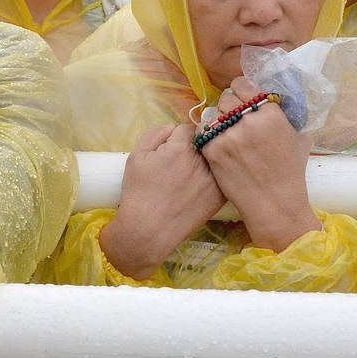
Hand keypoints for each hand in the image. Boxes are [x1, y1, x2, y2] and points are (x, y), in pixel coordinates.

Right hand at [100, 124, 225, 278]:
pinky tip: (196, 190)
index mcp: (180, 148)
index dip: (177, 138)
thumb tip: (173, 128)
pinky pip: (218, 178)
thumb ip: (155, 134)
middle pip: (202, 143)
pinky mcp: (220, 196)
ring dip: (203, 163)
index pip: (187, 129)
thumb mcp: (136, 157)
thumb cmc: (138, 193)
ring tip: (186, 179)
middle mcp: (201, 161)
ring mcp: (213, 179)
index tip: (170, 150)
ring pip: (212, 160)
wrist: (149, 229)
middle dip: (192, 149)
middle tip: (178, 166)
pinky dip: (210, 180)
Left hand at [201, 77, 320, 250]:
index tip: (241, 98)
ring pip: (212, 115)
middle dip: (229, 107)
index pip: (242, 84)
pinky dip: (209, 136)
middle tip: (233, 119)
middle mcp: (248, 120)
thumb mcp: (298, 137)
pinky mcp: (212, 149)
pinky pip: (203, 132)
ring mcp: (227, 135)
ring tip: (227, 134)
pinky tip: (218, 144)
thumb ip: (285, 115)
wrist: (274, 202)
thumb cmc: (290, 171)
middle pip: (225, 99)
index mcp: (270, 113)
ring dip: (218, 121)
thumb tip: (273, 100)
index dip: (240, 91)